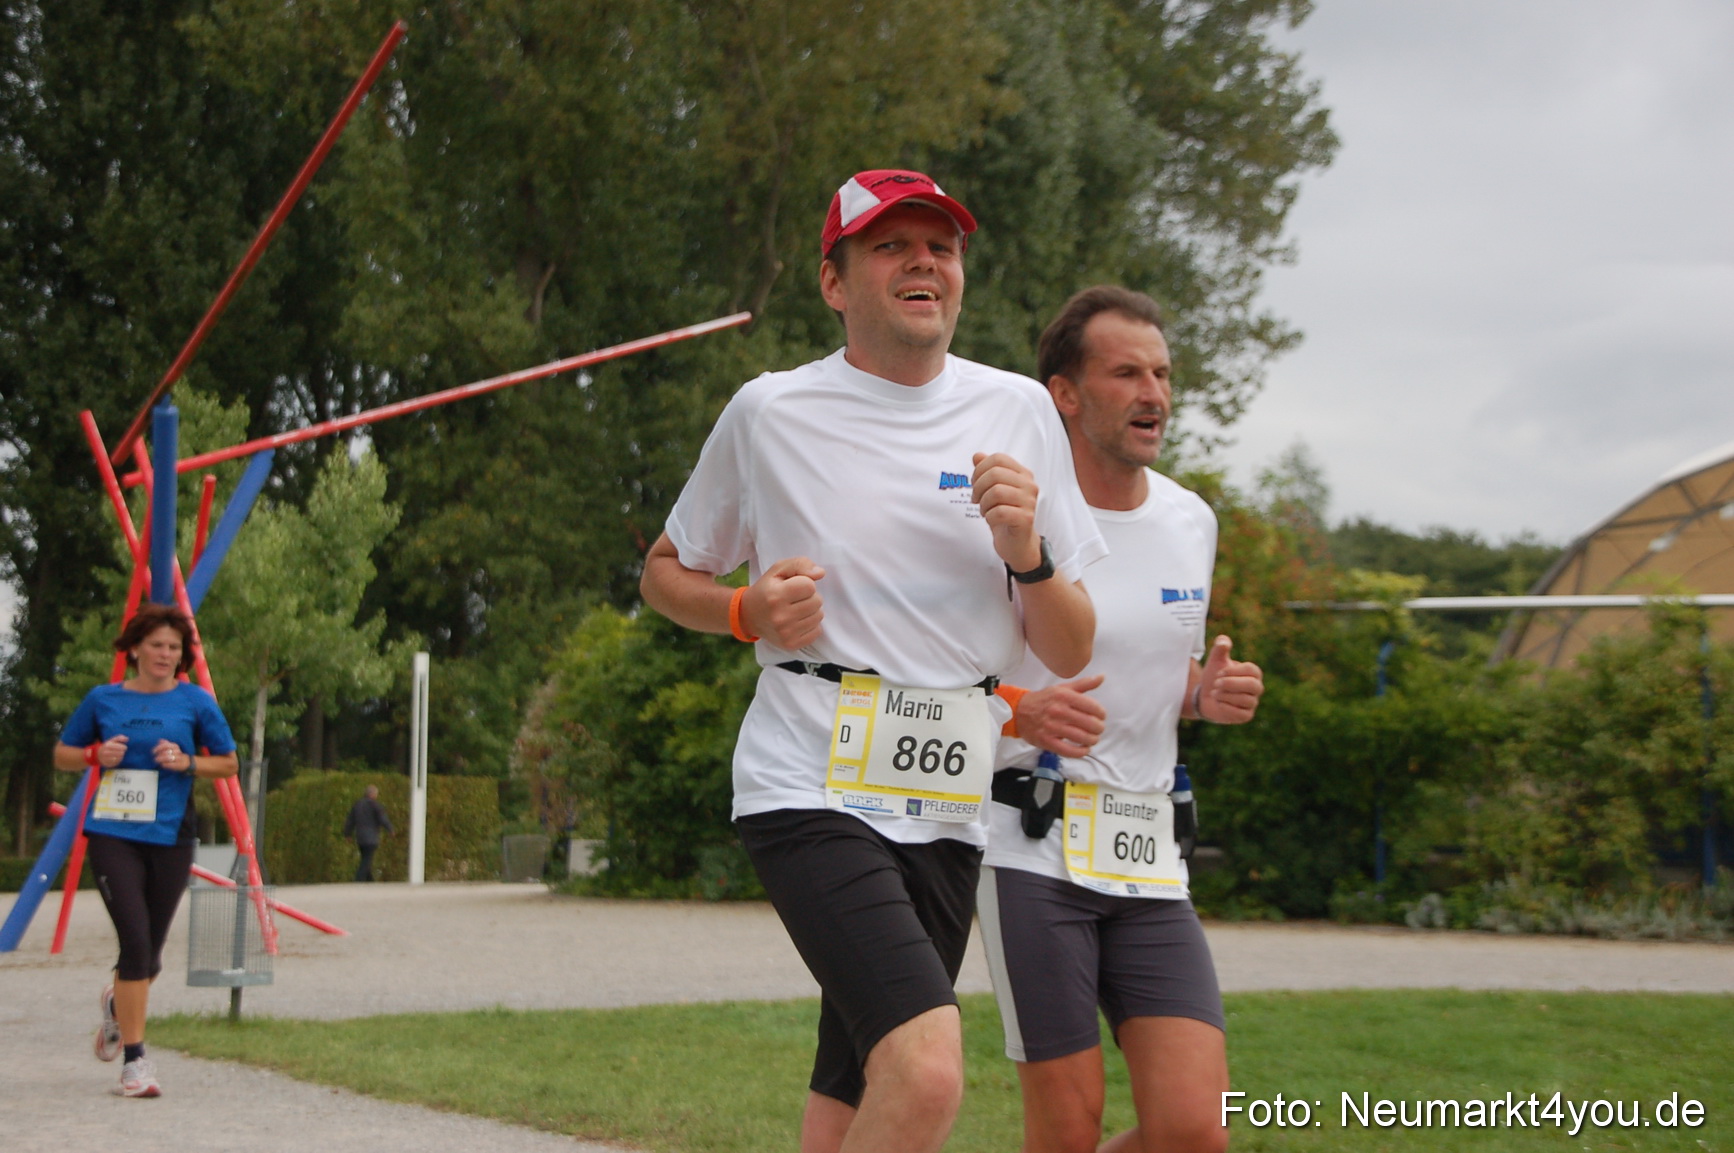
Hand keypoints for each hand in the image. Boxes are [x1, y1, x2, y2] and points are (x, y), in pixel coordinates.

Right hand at [96, 735, 127, 768]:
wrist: (98, 754)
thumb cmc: (108, 746)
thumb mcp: (112, 740)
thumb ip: (120, 737)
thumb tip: (127, 739)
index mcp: (108, 746)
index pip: (121, 747)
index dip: (124, 747)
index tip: (124, 747)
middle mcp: (106, 753)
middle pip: (121, 753)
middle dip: (122, 751)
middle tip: (121, 751)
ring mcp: (106, 759)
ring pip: (120, 758)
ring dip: (120, 756)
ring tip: (118, 754)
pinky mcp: (108, 764)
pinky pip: (117, 762)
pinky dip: (118, 760)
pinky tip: (116, 757)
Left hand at [152, 739, 192, 772]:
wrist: (186, 762)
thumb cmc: (176, 755)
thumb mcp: (171, 748)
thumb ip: (166, 744)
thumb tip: (160, 740)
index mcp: (175, 746)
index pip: (166, 745)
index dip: (159, 748)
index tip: (153, 751)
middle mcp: (178, 751)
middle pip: (167, 751)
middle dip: (159, 754)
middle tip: (154, 757)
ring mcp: (179, 758)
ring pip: (169, 758)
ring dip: (161, 759)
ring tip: (156, 760)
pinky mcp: (179, 765)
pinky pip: (172, 764)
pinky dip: (166, 764)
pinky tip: (162, 764)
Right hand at [743, 557, 825, 648]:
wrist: (749, 616)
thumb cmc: (767, 589)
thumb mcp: (778, 569)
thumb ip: (800, 564)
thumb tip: (820, 573)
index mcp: (775, 595)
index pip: (810, 585)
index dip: (804, 583)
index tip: (792, 586)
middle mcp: (780, 616)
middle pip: (817, 601)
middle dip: (809, 597)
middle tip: (794, 599)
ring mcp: (785, 633)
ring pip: (819, 616)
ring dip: (811, 611)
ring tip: (795, 609)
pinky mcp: (791, 644)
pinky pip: (817, 631)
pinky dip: (811, 625)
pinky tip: (797, 622)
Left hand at [970, 452, 1040, 570]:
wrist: (1017, 543)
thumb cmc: (1005, 514)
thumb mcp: (993, 490)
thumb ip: (987, 471)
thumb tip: (977, 455)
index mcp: (1023, 474)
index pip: (998, 458)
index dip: (980, 469)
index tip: (975, 483)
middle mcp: (1029, 485)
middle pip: (995, 474)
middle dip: (978, 487)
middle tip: (976, 500)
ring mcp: (1030, 502)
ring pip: (996, 492)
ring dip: (983, 503)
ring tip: (985, 510)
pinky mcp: (1026, 519)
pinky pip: (999, 512)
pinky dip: (989, 516)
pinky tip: (991, 519)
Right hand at [1016, 674, 1106, 757]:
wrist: (1018, 712)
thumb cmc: (1044, 700)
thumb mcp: (1062, 688)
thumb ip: (1083, 684)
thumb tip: (1102, 677)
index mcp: (1064, 696)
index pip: (1092, 707)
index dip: (1101, 714)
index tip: (1101, 717)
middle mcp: (1058, 710)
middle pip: (1090, 724)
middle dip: (1099, 729)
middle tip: (1097, 729)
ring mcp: (1052, 727)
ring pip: (1082, 738)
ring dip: (1092, 740)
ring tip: (1092, 739)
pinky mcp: (1046, 741)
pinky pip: (1069, 751)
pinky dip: (1081, 752)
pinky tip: (1084, 749)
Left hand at [1198, 636, 1262, 722]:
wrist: (1205, 697)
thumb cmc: (1214, 677)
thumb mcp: (1215, 661)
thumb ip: (1219, 649)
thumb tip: (1223, 641)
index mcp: (1253, 673)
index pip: (1251, 670)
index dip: (1234, 671)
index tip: (1219, 673)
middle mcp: (1256, 688)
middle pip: (1253, 685)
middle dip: (1231, 684)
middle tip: (1215, 683)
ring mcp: (1252, 703)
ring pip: (1246, 700)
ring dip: (1226, 695)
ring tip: (1214, 693)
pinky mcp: (1246, 716)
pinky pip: (1241, 713)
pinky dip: (1226, 707)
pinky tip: (1218, 703)